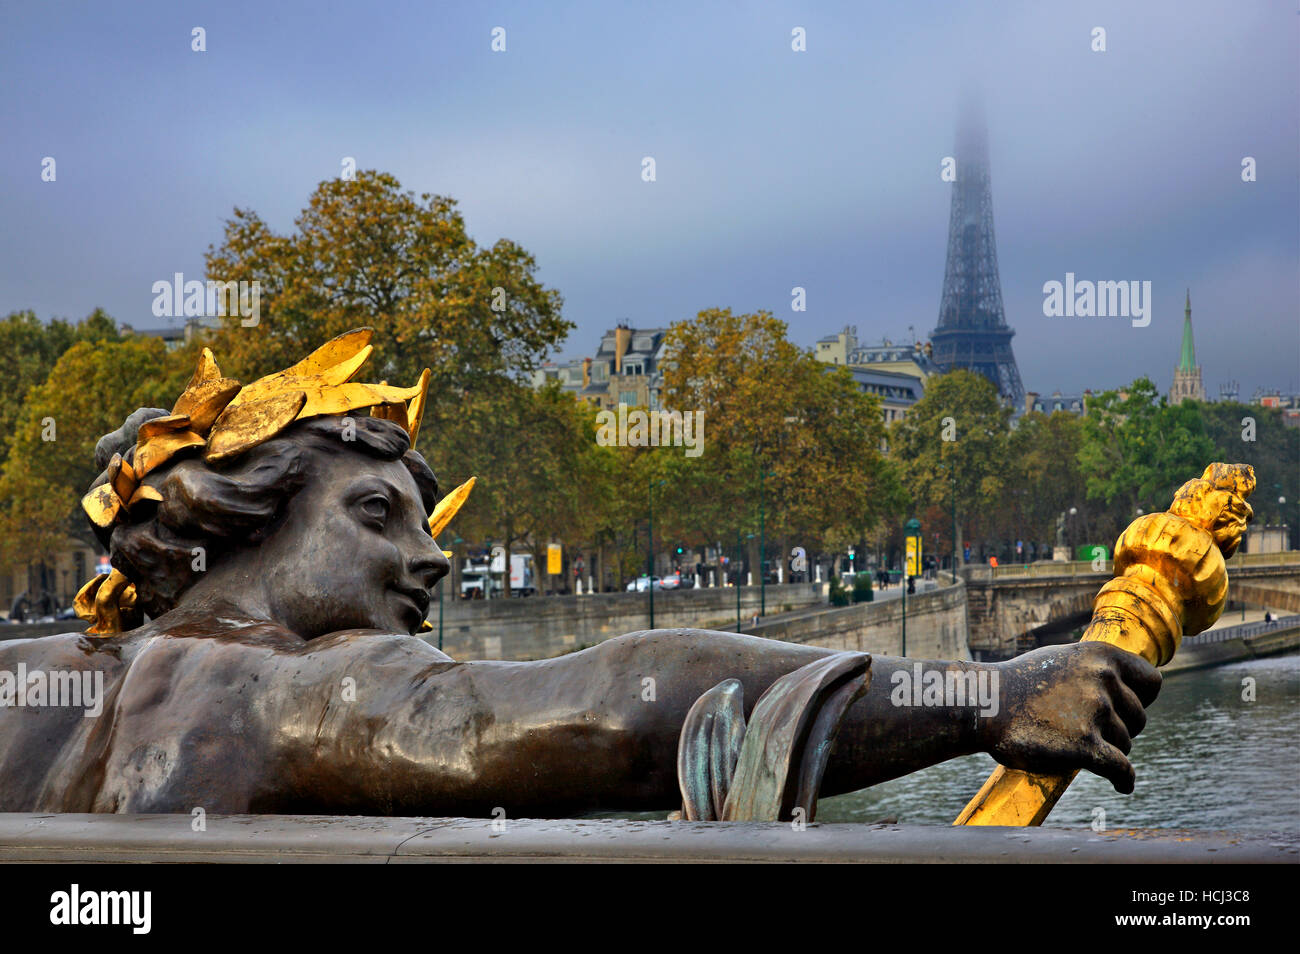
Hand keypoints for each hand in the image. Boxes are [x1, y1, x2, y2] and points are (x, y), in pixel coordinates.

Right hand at [982, 642, 1160, 792]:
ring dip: (1108, 751)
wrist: (984, 706)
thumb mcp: (1060, 659)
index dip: (1141, 699)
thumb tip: (1123, 680)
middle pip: (1139, 718)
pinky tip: (1121, 786)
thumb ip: (1094, 668)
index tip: (1127, 710)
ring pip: (1126, 744)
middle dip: (1121, 729)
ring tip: (1076, 747)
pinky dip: (1124, 781)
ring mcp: (1095, 711)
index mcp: (1099, 655)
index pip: (1151, 682)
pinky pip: (1121, 770)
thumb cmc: (1017, 684)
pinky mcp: (1085, 746)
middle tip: (1091, 733)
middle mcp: (1102, 679)